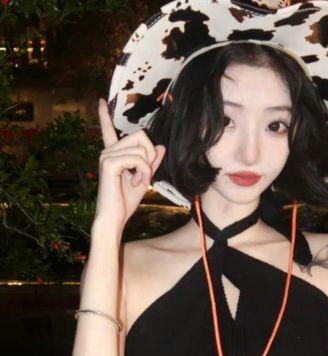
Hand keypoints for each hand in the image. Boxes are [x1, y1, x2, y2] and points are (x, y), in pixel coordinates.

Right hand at [93, 98, 165, 231]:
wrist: (115, 217)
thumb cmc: (126, 201)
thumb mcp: (144, 178)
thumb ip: (152, 162)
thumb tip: (161, 146)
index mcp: (113, 154)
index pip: (108, 131)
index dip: (105, 116)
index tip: (101, 100)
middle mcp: (108, 151)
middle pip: (141, 136)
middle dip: (150, 155)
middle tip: (144, 173)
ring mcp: (107, 156)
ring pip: (142, 148)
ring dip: (147, 167)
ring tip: (139, 181)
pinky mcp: (109, 162)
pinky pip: (138, 159)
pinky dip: (144, 172)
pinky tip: (137, 182)